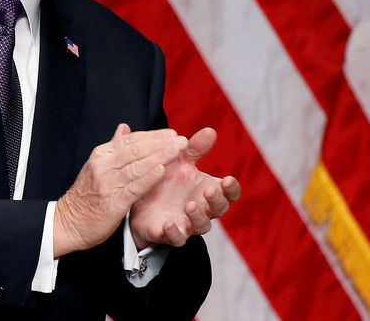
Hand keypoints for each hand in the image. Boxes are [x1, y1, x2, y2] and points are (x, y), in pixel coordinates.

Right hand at [53, 124, 187, 256]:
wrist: (69, 222)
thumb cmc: (86, 195)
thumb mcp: (96, 166)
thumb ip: (113, 147)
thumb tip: (124, 127)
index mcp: (101, 154)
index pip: (131, 140)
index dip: (153, 136)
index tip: (171, 133)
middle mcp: (104, 165)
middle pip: (136, 149)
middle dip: (161, 143)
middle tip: (181, 139)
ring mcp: (107, 183)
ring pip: (137, 165)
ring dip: (160, 156)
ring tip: (178, 150)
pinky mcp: (113, 202)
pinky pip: (134, 187)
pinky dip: (148, 178)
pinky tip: (162, 171)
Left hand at [129, 127, 240, 248]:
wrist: (137, 199)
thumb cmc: (165, 179)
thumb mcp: (178, 161)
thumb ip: (193, 148)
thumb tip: (210, 130)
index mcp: (206, 189)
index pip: (228, 192)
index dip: (231, 188)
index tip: (228, 179)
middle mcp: (201, 208)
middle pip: (219, 209)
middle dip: (216, 200)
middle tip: (209, 190)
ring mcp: (187, 222)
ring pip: (201, 225)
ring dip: (197, 215)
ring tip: (190, 204)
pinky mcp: (169, 234)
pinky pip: (177, 238)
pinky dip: (175, 232)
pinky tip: (169, 224)